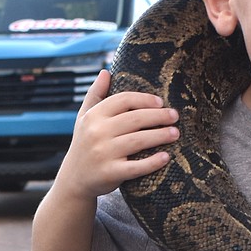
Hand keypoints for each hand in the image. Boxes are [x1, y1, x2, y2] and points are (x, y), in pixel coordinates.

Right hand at [59, 68, 179, 197]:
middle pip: (135, 119)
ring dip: (160, 136)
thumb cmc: (84, 144)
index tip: (161, 102)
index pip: (123, 100)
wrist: (75, 179)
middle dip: (158, 116)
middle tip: (175, 116)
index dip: (144, 100)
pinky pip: (136, 167)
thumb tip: (106, 72)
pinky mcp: (111, 173)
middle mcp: (97, 132)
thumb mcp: (84, 118)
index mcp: (94, 116)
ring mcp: (104, 153)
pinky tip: (166, 157)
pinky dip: (152, 162)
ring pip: (138, 141)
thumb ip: (95, 95)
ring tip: (175, 133)